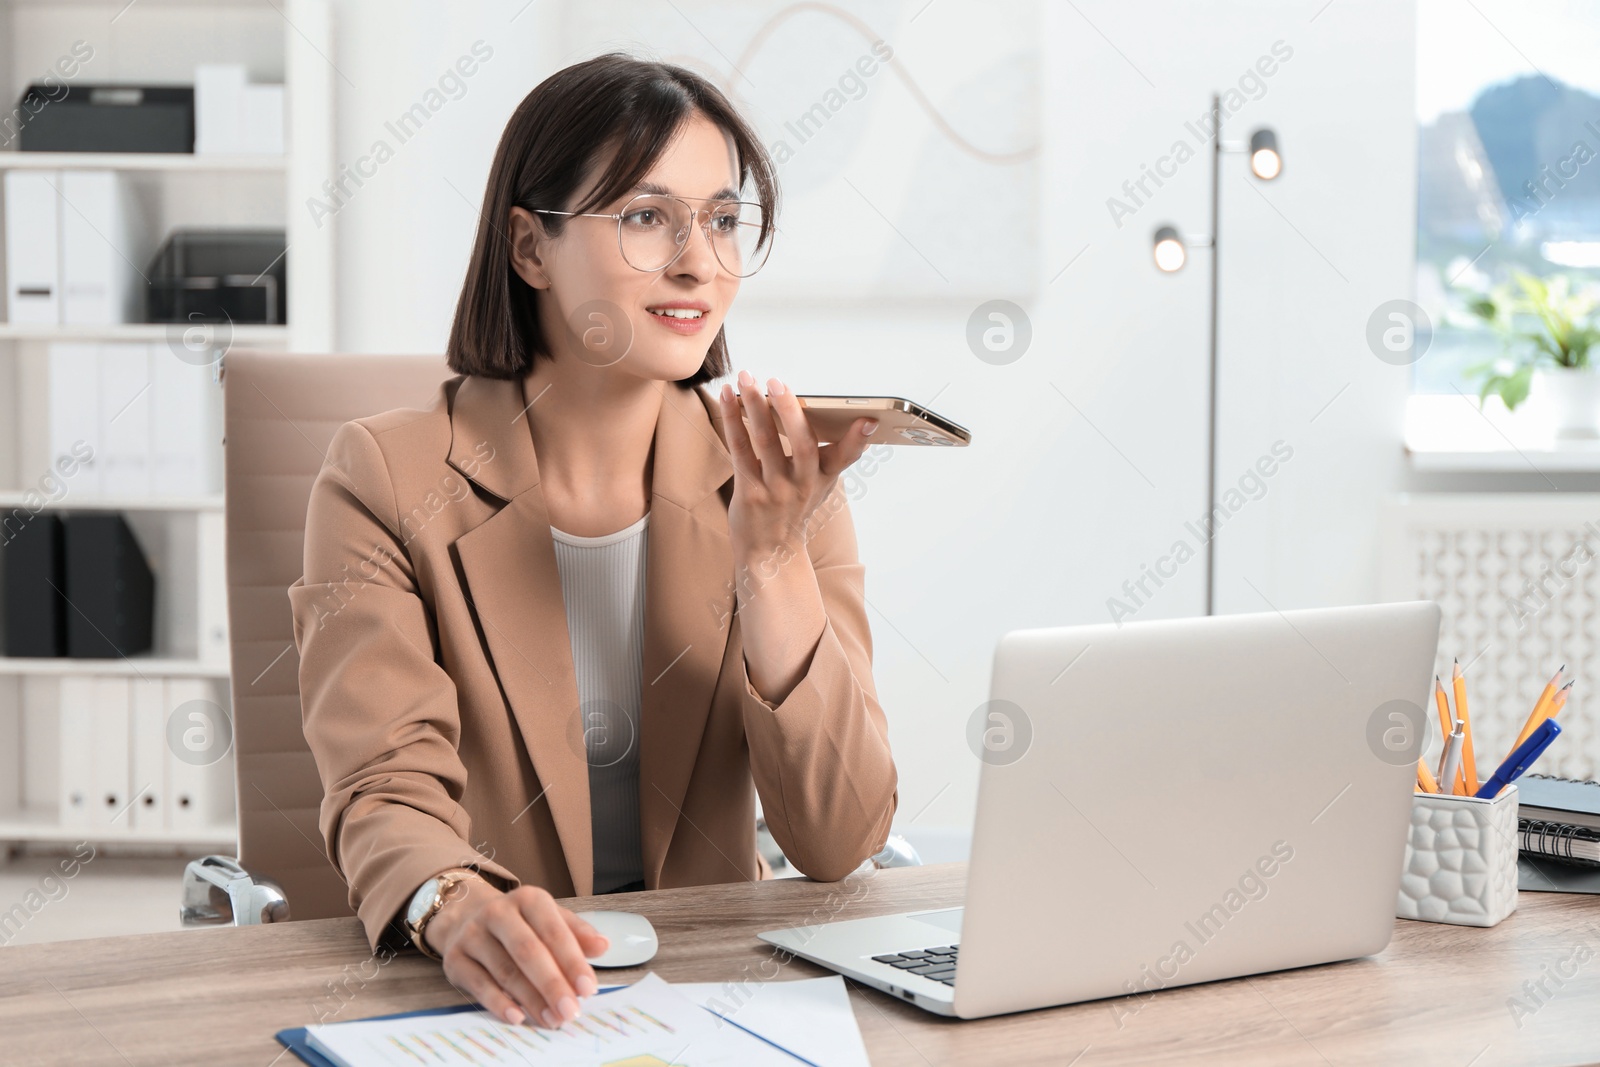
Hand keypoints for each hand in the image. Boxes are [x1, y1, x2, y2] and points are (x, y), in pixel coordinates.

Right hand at [424, 879, 608, 1027]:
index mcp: (529, 899)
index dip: (572, 961)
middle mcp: (498, 912)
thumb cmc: (520, 924)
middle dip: (552, 984)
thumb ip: (577, 934)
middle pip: (528, 951)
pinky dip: (499, 1003)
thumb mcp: (550, 919)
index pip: (554, 931)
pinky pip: (479, 985)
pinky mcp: (455, 959)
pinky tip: (518, 1017)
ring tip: (551, 1019)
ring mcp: (473, 935)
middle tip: (570, 1011)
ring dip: (531, 999)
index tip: (588, 988)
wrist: (465, 917)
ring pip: (505, 971)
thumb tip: (603, 946)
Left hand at [717, 369, 877, 555]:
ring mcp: (775, 489)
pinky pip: (740, 449)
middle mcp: (803, 484)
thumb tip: (853, 420)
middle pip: (802, 444)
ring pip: (765, 442)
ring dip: (754, 406)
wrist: (770, 551)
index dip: (858, 439)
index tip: (869, 419)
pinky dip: (733, 420)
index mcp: (824, 478)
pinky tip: (728, 397)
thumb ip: (832, 455)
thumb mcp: (820, 484)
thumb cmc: (795, 507)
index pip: (846, 457)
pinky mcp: (749, 491)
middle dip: (790, 411)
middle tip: (777, 382)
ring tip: (747, 378)